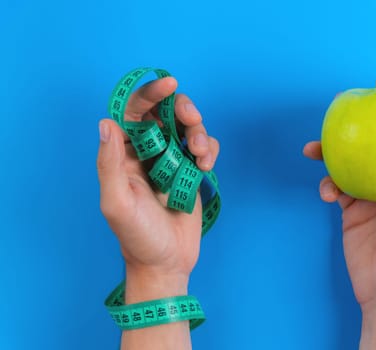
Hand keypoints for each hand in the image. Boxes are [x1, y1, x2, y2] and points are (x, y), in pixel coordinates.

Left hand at [97, 77, 219, 292]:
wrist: (166, 262)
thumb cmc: (137, 236)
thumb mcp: (117, 203)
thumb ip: (109, 164)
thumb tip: (107, 123)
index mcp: (124, 155)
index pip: (133, 113)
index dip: (149, 93)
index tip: (169, 84)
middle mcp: (147, 152)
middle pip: (164, 113)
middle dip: (181, 109)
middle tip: (192, 119)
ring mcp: (171, 161)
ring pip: (188, 127)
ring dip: (199, 132)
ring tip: (201, 156)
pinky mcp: (191, 171)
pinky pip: (204, 147)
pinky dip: (209, 150)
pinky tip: (205, 168)